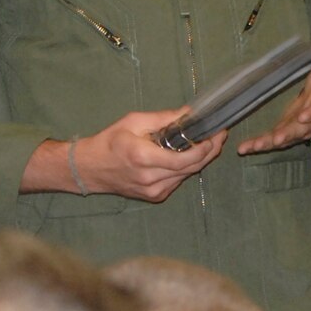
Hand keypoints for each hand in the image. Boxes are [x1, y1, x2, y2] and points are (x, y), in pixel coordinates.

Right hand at [74, 107, 223, 201]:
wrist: (90, 168)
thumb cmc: (110, 141)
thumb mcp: (133, 121)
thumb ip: (163, 119)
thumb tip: (189, 113)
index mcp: (144, 158)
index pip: (185, 159)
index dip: (206, 148)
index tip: (216, 134)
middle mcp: (151, 178)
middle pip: (191, 168)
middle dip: (209, 152)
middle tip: (220, 136)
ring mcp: (153, 191)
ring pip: (187, 176)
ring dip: (199, 160)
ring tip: (208, 143)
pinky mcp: (154, 197)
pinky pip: (177, 181)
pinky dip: (185, 168)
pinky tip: (187, 156)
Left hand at [236, 24, 310, 154]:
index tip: (304, 116)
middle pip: (301, 129)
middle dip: (289, 133)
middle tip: (277, 139)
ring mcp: (300, 128)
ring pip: (286, 138)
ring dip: (270, 143)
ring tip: (253, 147)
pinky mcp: (288, 131)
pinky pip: (274, 140)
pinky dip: (260, 145)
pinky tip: (244, 149)